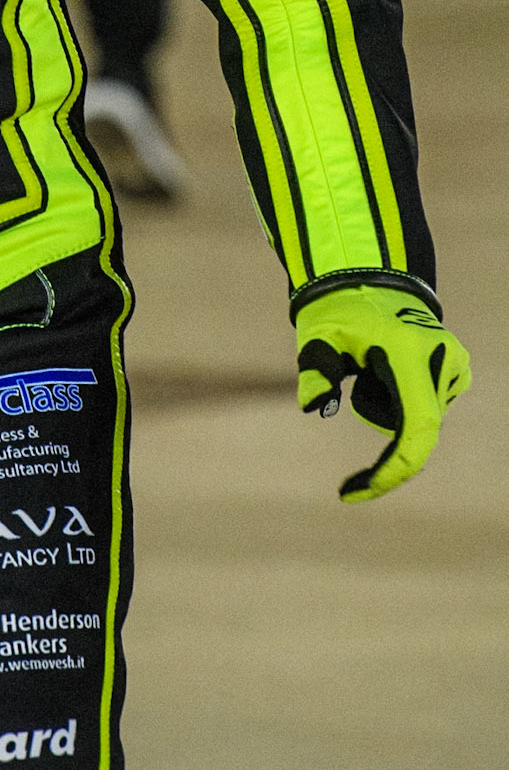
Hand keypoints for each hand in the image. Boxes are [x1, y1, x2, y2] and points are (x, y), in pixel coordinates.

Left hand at [296, 285, 469, 501]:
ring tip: (372, 362)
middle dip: (375, 412)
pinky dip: (402, 397)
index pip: (416, 432)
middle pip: (409, 426)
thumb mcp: (317, 333)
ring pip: (418, 418)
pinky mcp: (458, 369)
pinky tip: (387, 365)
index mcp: (411, 355)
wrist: (372, 276)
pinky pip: (427, 405)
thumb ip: (315, 367)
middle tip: (355, 373)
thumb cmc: (339, 307)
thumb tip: (312, 405)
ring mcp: (455, 365)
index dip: (390, 473)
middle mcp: (442, 362)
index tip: (354, 493)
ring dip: (389, 404)